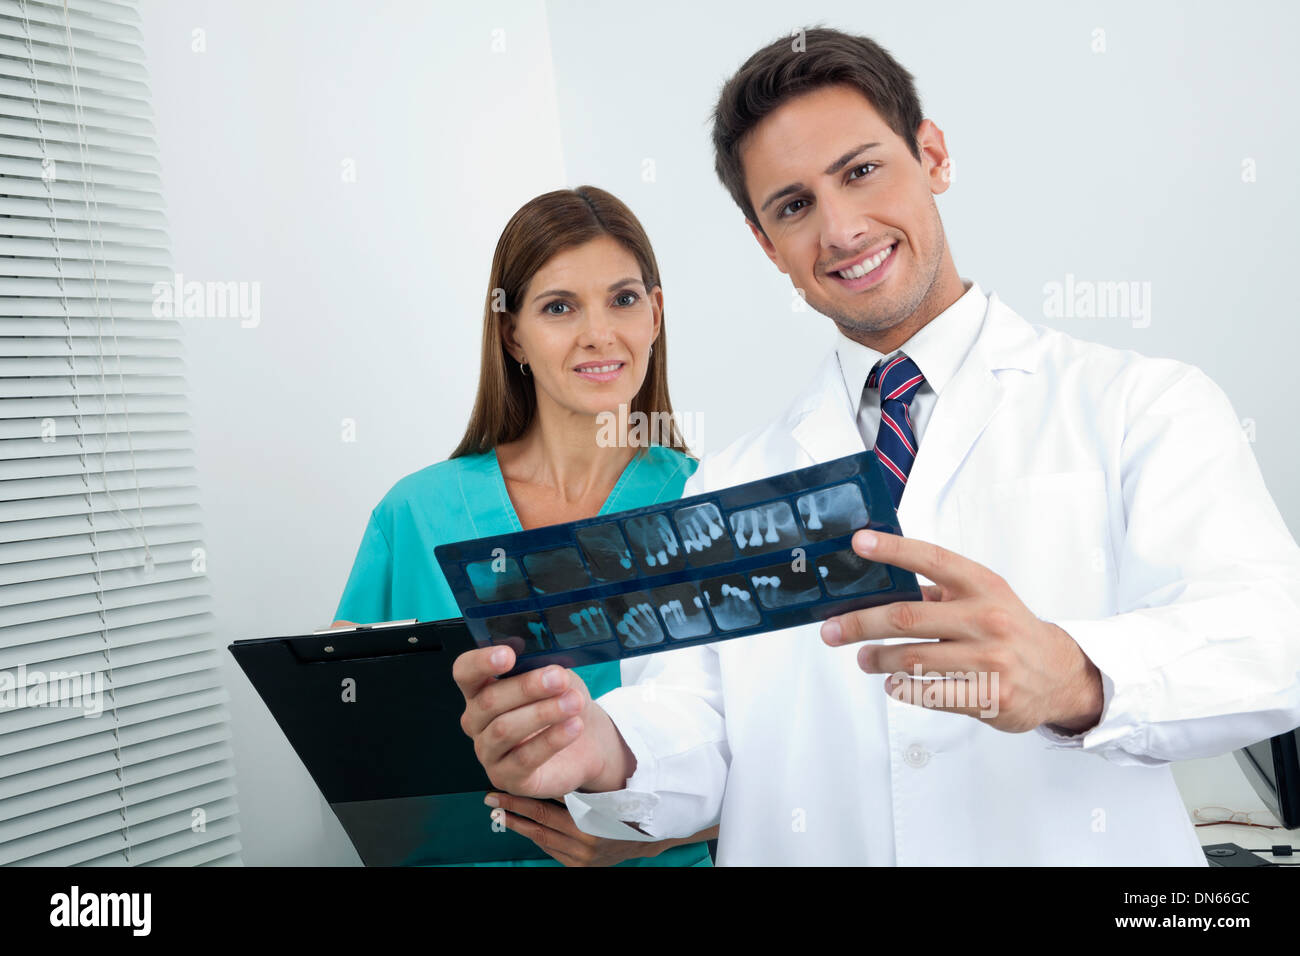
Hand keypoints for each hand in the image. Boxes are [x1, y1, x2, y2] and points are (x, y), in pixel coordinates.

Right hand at [452, 645, 636, 798]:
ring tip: (573, 702)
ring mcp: (489, 752)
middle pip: (489, 701)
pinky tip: (573, 726)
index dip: (481, 662)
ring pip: (505, 729)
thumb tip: (546, 662)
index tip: (508, 655)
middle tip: (558, 679)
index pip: (465, 672)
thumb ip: (544, 667)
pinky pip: (525, 758)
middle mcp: (477, 722)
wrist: (586, 742)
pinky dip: (552, 740)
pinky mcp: (508, 778)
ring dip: (542, 713)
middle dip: (526, 687)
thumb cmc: (562, 702)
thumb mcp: (555, 677)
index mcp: (480, 690)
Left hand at [483, 793, 710, 866]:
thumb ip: (578, 781)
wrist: (645, 836)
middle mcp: (585, 840)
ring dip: (518, 823)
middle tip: (490, 797)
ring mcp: (580, 857)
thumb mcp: (604, 789)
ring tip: (498, 811)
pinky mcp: (577, 866)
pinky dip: (534, 835)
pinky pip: (549, 848)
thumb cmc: (624, 804)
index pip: (549, 806)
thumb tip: (546, 754)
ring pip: (541, 838)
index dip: (523, 796)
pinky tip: (519, 823)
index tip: (502, 785)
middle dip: (513, 809)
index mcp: (592, 818)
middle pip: (540, 822)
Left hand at [820, 529, 1103, 734]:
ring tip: (865, 658)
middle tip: (832, 630)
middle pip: (906, 618)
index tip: (859, 543)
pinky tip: (894, 683)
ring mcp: (989, 660)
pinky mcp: (989, 697)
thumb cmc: (1008, 629)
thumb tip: (875, 589)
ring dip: (877, 660)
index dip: (893, 549)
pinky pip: (929, 693)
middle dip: (859, 624)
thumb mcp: (983, 597)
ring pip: (910, 660)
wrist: (1059, 673)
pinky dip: (902, 689)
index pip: (932, 559)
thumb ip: (937, 592)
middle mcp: (987, 618)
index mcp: (982, 585)